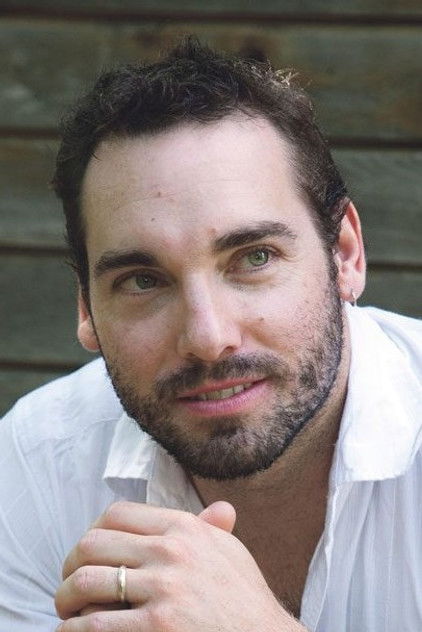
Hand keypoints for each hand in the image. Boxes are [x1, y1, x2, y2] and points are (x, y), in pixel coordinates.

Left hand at [55, 501, 305, 630]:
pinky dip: (72, 630)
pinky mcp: (158, 628)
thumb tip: (221, 509)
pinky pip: (94, 625)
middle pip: (93, 544)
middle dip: (70, 565)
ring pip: (85, 582)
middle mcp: (171, 551)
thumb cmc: (245, 600)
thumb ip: (213, 529)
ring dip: (64, 598)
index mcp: (184, 528)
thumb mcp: (231, 554)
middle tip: (68, 583)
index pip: (117, 514)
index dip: (93, 531)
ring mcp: (164, 590)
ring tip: (66, 611)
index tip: (89, 552)